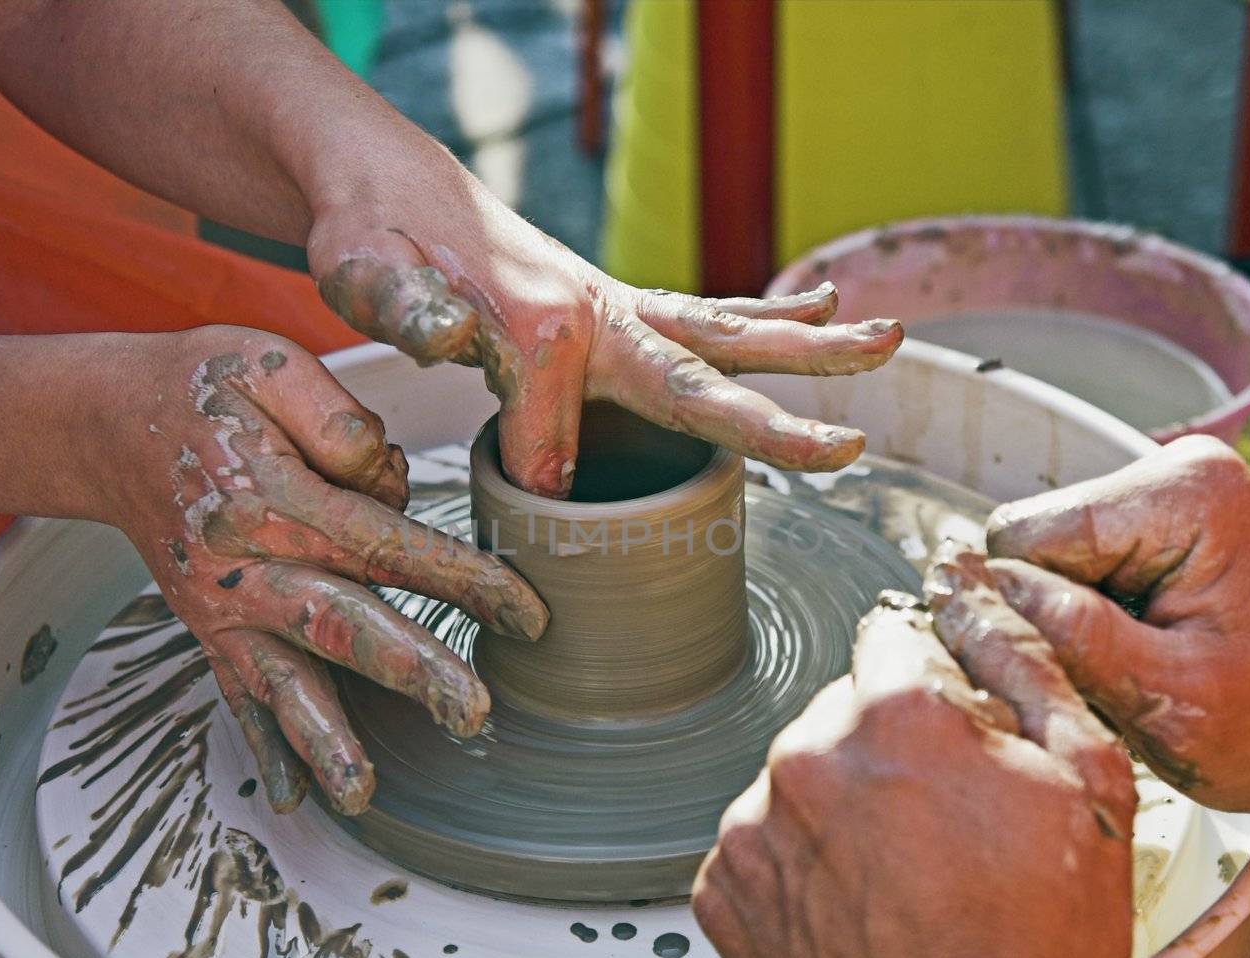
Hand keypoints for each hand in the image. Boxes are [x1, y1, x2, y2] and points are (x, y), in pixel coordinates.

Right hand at [93, 325, 546, 814]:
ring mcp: (223, 605)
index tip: (528, 613)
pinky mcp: (209, 627)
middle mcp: (246, 562)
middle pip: (342, 622)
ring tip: (360, 794)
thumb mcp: (268, 364)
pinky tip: (291, 798)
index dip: (461, 578)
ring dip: (323, 738)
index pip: (386, 542)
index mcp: (274, 495)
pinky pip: (237, 693)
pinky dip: (263, 746)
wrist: (102, 423)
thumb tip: (393, 481)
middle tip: (473, 711)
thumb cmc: (201, 387)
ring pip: (282, 678)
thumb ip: (337, 420)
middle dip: (412, 669)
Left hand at [306, 169, 902, 496]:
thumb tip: (464, 348)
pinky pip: (703, 315)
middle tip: (847, 446)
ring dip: (804, 345)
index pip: (561, 422)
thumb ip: (414, 313)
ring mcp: (613, 304)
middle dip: (775, 417)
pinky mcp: (613, 304)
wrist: (377, 174)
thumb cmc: (367, 227)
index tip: (512, 491)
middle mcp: (597, 308)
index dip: (537, 460)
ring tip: (885, 339)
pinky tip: (813, 309)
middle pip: (704, 367)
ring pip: (726, 332)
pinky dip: (761, 317)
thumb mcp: (364, 269)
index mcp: (541, 317)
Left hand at [693, 548, 1131, 957]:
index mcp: (893, 716)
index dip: (934, 677)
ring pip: (801, 777)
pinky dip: (802, 865)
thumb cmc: (1040, 949)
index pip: (892, 634)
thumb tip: (981, 597)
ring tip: (906, 877)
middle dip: (891, 746)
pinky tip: (860, 905)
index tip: (950, 722)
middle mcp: (807, 759)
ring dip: (843, 806)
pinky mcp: (726, 891)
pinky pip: (763, 843)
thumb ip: (1025, 663)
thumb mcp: (1087, 780)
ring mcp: (757, 829)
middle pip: (845, 711)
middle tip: (948, 822)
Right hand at [986, 435, 1249, 826]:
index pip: (1024, 536)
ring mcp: (1166, 493)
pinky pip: (1077, 567)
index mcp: (1182, 497)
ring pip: (1046, 559)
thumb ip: (1072, 640)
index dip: (1025, 611)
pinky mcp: (1159, 524)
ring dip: (1071, 624)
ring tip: (1134, 670)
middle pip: (1032, 542)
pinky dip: (1092, 621)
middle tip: (1114, 680)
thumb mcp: (1173, 703)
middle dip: (1052, 618)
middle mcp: (1172, 473)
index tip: (1068, 670)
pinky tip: (1139, 654)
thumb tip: (977, 594)